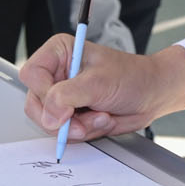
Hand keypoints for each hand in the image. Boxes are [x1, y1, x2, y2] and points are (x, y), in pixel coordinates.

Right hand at [20, 37, 184, 140]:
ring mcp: (63, 97)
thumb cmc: (132, 77)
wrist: (152, 94)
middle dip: (62, 118)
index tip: (65, 106)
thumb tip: (48, 115)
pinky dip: (85, 132)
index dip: (44, 94)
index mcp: (59, 53)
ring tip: (102, 115)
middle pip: (35, 104)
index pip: (32, 74)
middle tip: (82, 122)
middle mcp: (57, 74)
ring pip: (50, 122)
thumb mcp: (98, 82)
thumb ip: (67, 96)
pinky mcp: (72, 115)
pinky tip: (102, 119)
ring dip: (78, 126)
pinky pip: (65, 132)